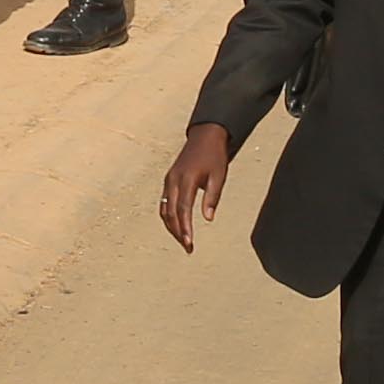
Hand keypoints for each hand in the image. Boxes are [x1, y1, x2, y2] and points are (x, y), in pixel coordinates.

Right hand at [156, 123, 233, 251]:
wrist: (205, 135)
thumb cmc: (214, 156)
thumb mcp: (219, 176)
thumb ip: (213, 197)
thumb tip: (208, 218)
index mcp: (187, 179)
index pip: (183, 209)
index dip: (185, 228)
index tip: (189, 243)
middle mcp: (173, 180)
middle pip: (171, 213)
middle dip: (178, 232)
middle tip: (188, 248)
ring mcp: (169, 180)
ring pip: (165, 209)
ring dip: (172, 226)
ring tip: (183, 240)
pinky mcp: (169, 180)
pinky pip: (164, 202)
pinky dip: (168, 216)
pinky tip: (177, 226)